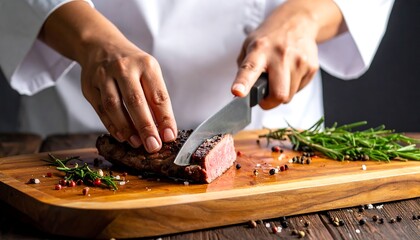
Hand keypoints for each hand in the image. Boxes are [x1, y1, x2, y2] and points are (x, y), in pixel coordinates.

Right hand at [39, 1, 176, 151]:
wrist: (100, 46)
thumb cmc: (132, 64)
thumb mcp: (149, 72)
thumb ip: (155, 98)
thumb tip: (164, 130)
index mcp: (146, 64)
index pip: (158, 95)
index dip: (165, 118)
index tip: (169, 136)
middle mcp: (124, 68)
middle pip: (135, 101)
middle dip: (146, 127)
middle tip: (153, 146)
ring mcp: (104, 76)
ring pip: (114, 106)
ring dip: (127, 128)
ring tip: (137, 143)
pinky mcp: (89, 86)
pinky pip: (101, 110)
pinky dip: (112, 125)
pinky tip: (122, 136)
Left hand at [232, 0, 343, 108]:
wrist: (297, 22)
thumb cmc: (270, 38)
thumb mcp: (249, 46)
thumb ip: (243, 69)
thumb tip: (240, 93)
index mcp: (259, 50)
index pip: (249, 69)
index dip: (243, 83)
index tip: (238, 92)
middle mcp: (280, 55)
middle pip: (279, 94)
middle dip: (270, 103)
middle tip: (265, 98)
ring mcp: (298, 61)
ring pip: (289, 96)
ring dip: (282, 94)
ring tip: (278, 78)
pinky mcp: (312, 66)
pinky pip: (299, 90)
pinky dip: (292, 87)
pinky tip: (290, 73)